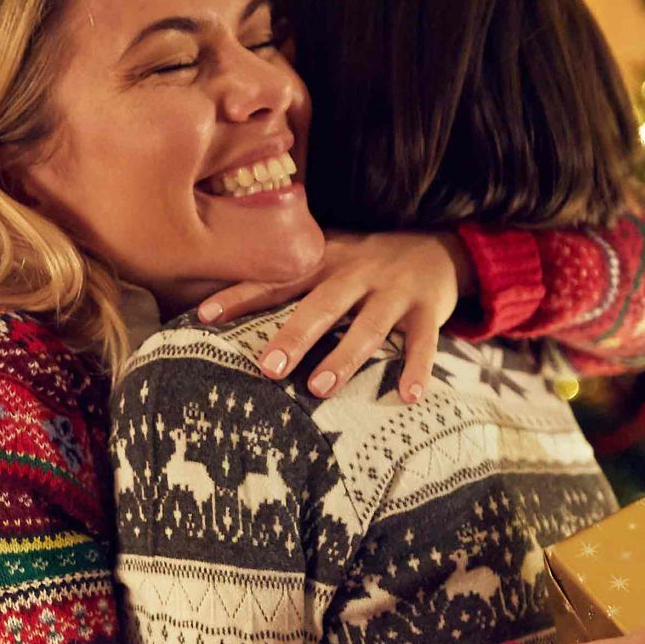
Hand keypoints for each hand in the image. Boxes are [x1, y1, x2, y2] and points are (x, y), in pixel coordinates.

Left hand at [198, 231, 474, 404]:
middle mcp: (357, 273)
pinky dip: (418, 370)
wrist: (439, 246)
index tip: (204, 316)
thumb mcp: (329, 259)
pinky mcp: (429, 309)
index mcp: (325, 262)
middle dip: (293, 336)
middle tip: (268, 368)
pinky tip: (408, 397)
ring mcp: (394, 292)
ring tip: (320, 388)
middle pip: (321, 306)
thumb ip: (290, 280)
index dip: (241, 296)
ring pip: (368, 327)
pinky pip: (423, 342)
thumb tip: (221, 308)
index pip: (278, 280)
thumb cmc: (367, 262)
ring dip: (344, 358)